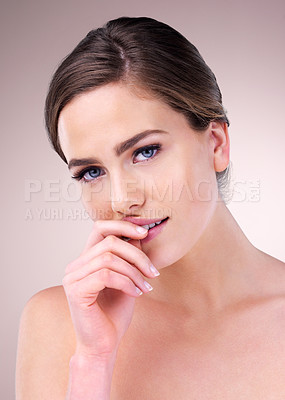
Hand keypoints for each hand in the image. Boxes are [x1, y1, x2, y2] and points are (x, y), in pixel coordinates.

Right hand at [62, 220, 159, 360]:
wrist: (104, 345)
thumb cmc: (114, 314)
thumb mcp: (128, 279)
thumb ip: (129, 258)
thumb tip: (139, 234)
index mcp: (86, 260)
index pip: (100, 228)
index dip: (122, 225)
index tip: (144, 232)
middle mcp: (76, 265)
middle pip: (110, 242)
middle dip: (137, 255)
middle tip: (153, 273)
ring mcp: (73, 277)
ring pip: (109, 258)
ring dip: (134, 272)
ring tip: (146, 287)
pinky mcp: (75, 291)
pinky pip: (106, 275)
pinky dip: (127, 283)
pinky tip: (136, 294)